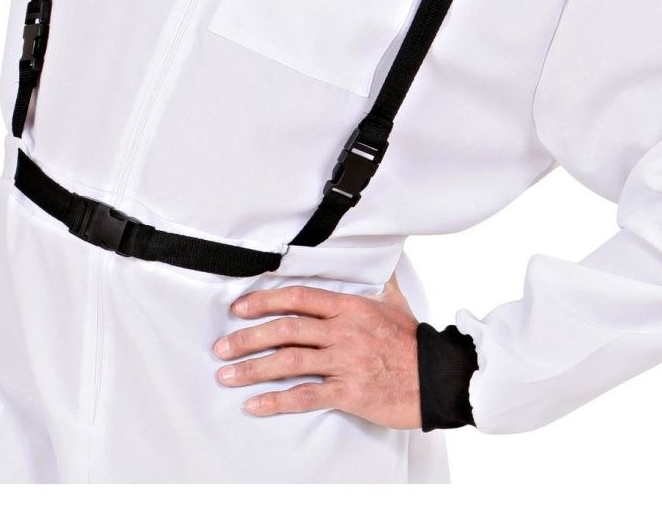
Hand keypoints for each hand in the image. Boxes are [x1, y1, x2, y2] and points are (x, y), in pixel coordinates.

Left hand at [212, 271, 421, 428]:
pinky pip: (306, 396)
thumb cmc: (414, 341)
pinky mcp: (350, 393)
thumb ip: (380, 279)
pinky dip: (277, 401)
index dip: (264, 301)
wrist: (439, 378)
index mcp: (350, 307)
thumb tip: (381, 256)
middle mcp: (344, 331)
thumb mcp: (395, 302)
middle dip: (248, 337)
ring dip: (253, 368)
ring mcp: (346, 362)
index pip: (299, 298)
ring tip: (228, 375)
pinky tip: (256, 404)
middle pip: (286, 330)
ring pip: (289, 362)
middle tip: (222, 346)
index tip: (239, 308)